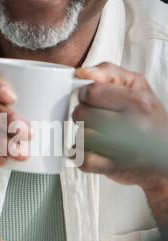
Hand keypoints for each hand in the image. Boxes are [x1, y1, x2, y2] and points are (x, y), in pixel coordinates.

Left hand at [73, 63, 167, 187]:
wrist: (165, 156)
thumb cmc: (149, 116)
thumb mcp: (137, 85)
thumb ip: (109, 72)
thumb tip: (81, 73)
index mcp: (138, 102)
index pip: (92, 92)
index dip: (87, 94)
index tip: (94, 99)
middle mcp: (132, 126)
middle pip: (82, 113)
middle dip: (84, 114)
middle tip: (96, 117)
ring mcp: (123, 149)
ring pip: (80, 136)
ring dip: (83, 134)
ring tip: (96, 133)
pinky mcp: (114, 168)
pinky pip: (83, 159)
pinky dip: (81, 155)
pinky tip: (91, 150)